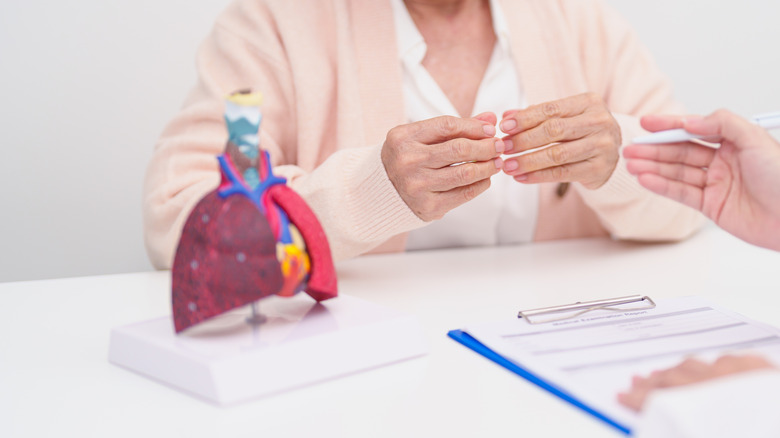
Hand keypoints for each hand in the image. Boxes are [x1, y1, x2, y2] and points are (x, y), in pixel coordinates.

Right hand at [381, 114, 503, 220]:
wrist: (382, 192)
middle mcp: (408, 161)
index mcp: (403, 138)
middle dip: (486, 146)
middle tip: (499, 146)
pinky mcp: (428, 206)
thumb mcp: (421, 138)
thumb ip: (454, 127)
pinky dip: (480, 185)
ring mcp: (417, 186)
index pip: (448, 126)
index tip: (490, 129)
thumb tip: (490, 117)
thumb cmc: (406, 159)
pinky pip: (463, 194)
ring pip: (465, 173)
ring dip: (487, 166)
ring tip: (497, 162)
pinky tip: (485, 178)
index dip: (474, 126)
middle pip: (459, 149)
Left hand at [499, 93, 620, 188]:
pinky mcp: (598, 169)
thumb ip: (536, 115)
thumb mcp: (564, 117)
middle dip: (524, 140)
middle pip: (553, 130)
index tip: (504, 127)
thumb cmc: (581, 131)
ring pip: (557, 154)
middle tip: (503, 148)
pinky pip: (562, 174)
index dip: (525, 118)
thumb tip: (506, 116)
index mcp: (589, 102)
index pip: (551, 109)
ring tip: (508, 166)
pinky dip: (538, 176)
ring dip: (528, 161)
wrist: (612, 154)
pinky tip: (521, 177)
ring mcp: (602, 146)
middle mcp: (599, 122)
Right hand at [618, 355, 774, 411]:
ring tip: (667, 374)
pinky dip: (716, 364)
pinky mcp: (763, 372)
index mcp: (703, 401)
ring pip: (702, 364)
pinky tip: (713, 367)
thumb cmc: (760, 423)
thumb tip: (665, 422)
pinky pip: (733, 360)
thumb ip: (687, 425)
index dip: (639, 399)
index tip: (624, 398)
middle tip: (638, 385)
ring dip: (680, 370)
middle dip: (654, 381)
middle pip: (677, 376)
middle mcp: (722, 383)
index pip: (661, 398)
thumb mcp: (714, 427)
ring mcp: (744, 374)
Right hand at [624, 110, 779, 250]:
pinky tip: (645, 179)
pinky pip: (681, 193)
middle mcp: (723, 162)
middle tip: (630, 147)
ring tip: (630, 163)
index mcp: (734, 142)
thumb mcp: (755, 138)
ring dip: (652, 167)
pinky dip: (661, 185)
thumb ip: (722, 123)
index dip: (669, 126)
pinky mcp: (711, 206)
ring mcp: (716, 184)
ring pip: (677, 172)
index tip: (646, 123)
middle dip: (654, 149)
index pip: (694, 130)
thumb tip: (690, 121)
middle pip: (681, 152)